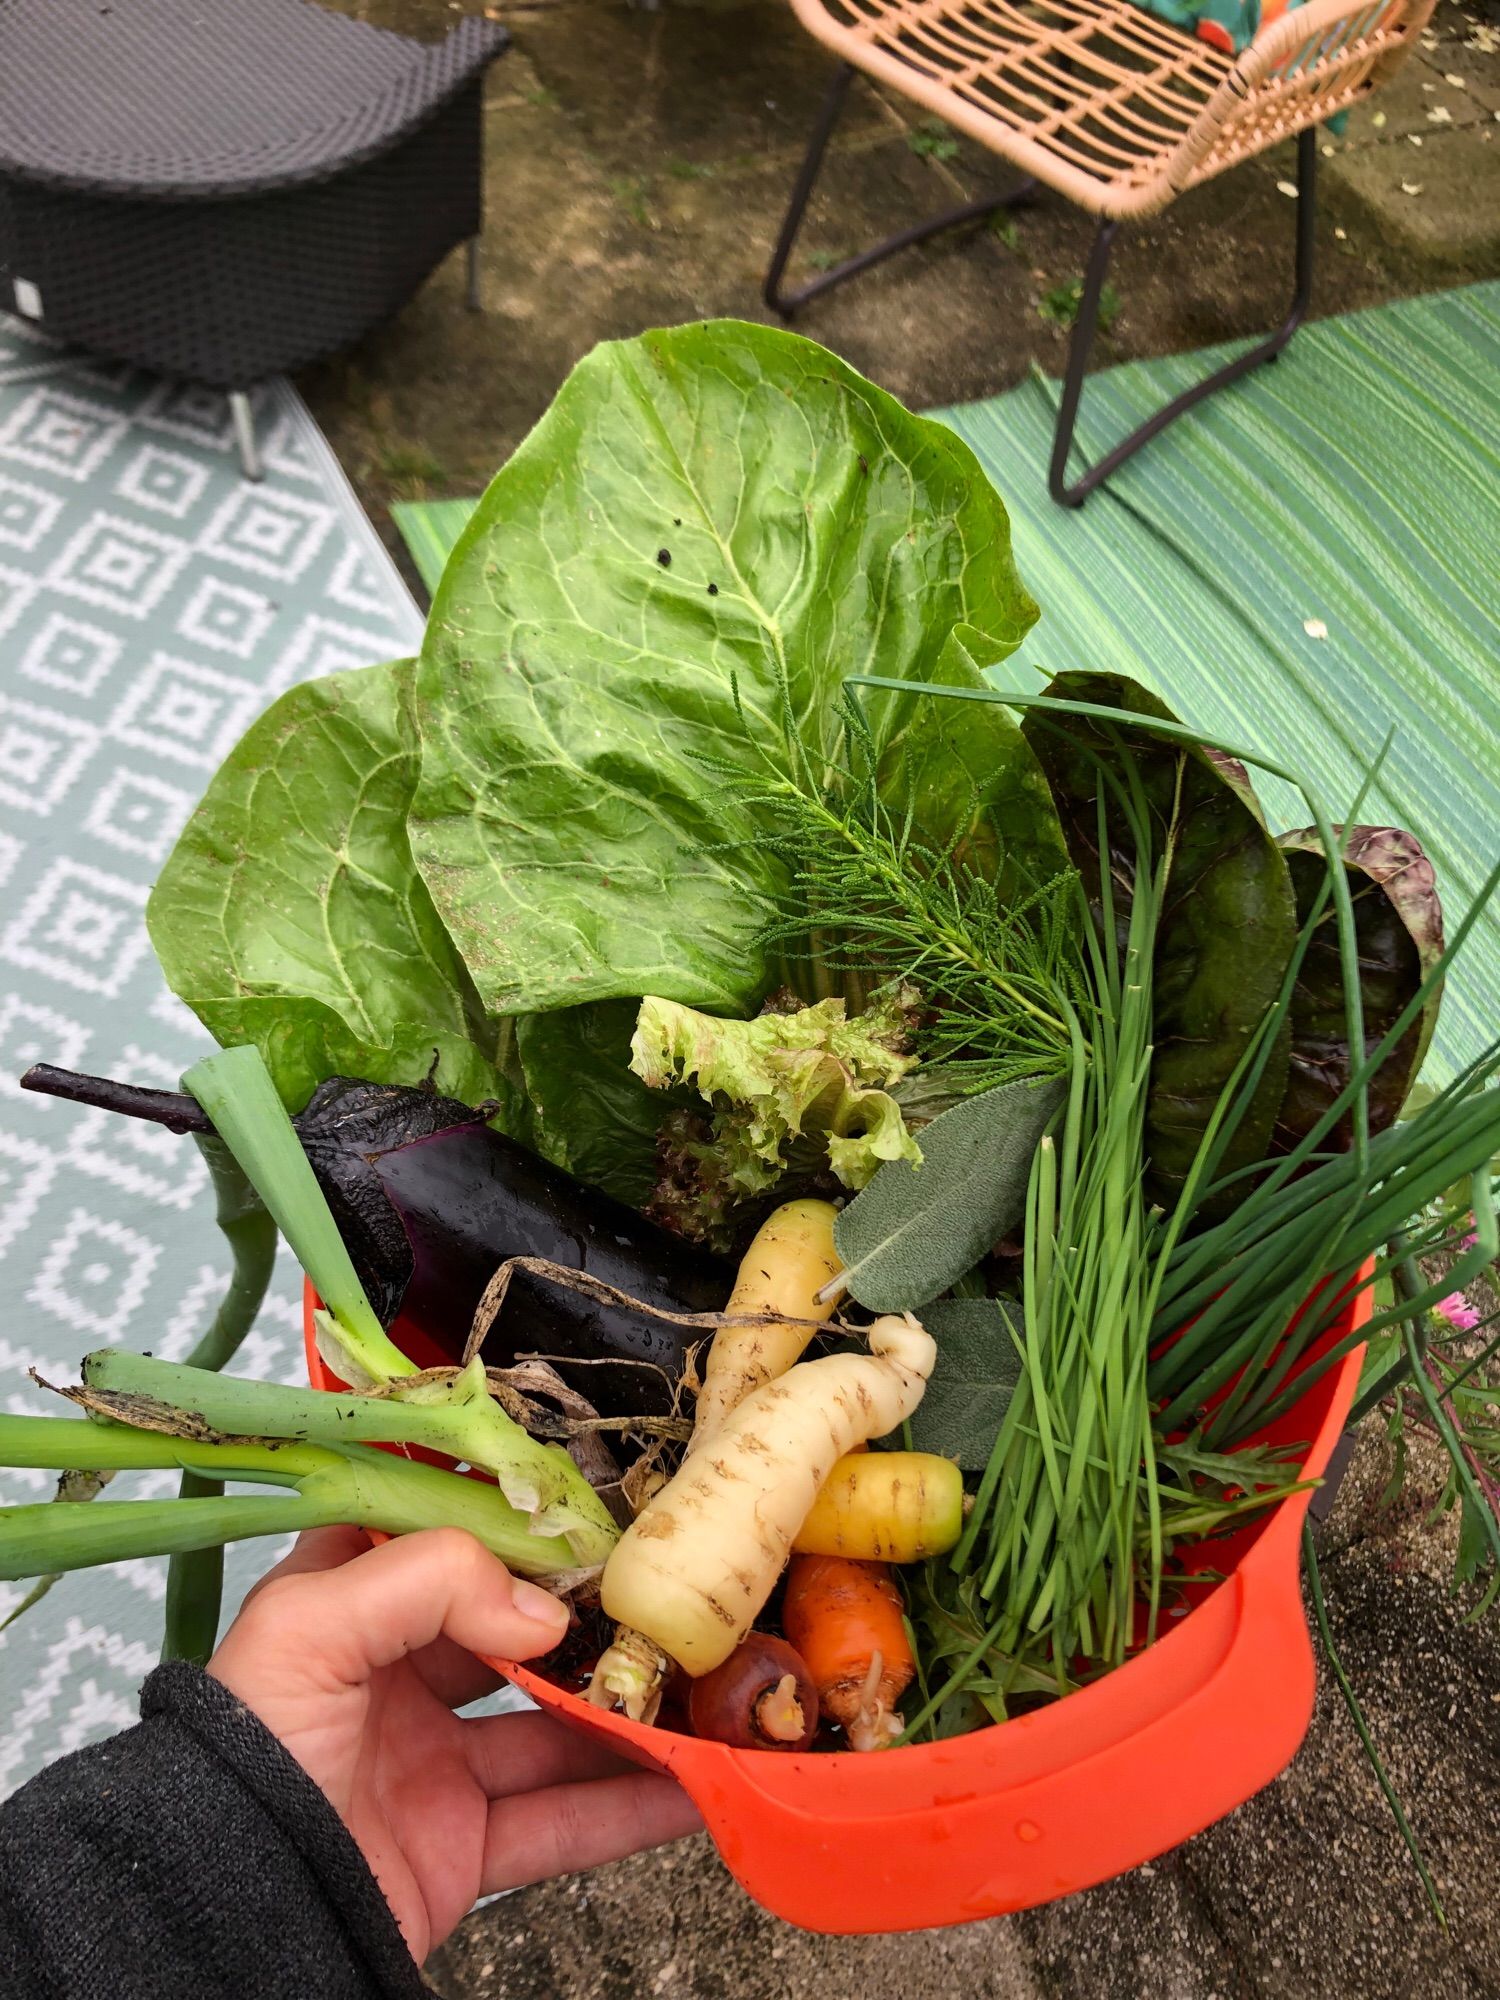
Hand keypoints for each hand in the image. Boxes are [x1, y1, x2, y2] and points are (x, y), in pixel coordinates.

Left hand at [209, 1526, 701, 1960]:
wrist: (220, 1915)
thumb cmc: (237, 1758)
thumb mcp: (309, 1631)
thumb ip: (427, 1581)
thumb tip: (542, 1611)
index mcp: (347, 1606)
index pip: (440, 1539)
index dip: (512, 1519)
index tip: (589, 1501)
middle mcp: (394, 1677)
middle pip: (516, 1634)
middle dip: (592, 1621)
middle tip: (665, 1598)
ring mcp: (433, 1764)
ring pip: (554, 1728)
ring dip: (627, 1714)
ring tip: (702, 1690)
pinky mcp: (461, 1846)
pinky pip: (562, 1820)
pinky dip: (631, 1806)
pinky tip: (690, 1781)